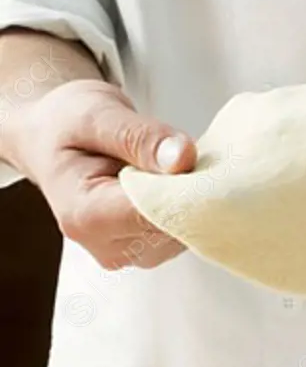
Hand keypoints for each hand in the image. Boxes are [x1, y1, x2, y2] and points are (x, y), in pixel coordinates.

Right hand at [4, 78, 195, 268]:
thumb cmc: (66, 124)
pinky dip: (186, 203)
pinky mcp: (141, 248)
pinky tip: (168, 179)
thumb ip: (141, 137)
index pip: (157, 215)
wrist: (49, 137)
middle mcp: (104, 245)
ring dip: (191, 197)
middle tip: (178, 150)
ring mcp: (125, 251)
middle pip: (174, 228)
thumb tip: (184, 157)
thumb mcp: (99, 115)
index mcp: (85, 215)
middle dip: (190, 190)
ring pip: (185, 232)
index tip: (195, 156)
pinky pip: (182, 231)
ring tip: (165, 163)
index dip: (187, 187)